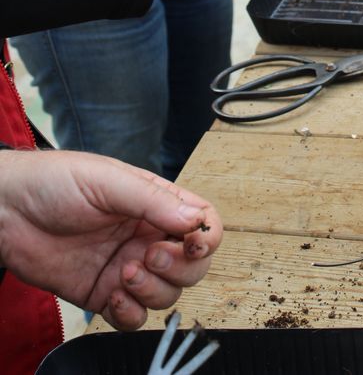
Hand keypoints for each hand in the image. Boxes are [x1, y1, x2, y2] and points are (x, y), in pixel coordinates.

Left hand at [0, 150, 221, 329]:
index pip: (203, 223)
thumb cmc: (55, 182)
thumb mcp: (108, 181)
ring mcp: (127, 266)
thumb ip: (153, 201)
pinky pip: (134, 318)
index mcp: (155, 203)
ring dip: (152, 290)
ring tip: (122, 272)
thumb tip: (195, 219)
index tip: (190, 242)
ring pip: (167, 294)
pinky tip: (112, 295)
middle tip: (148, 255)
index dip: (206, 238)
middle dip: (179, 267)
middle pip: (193, 266)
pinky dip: (130, 313)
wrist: (7, 210)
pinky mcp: (103, 293)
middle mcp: (147, 236)